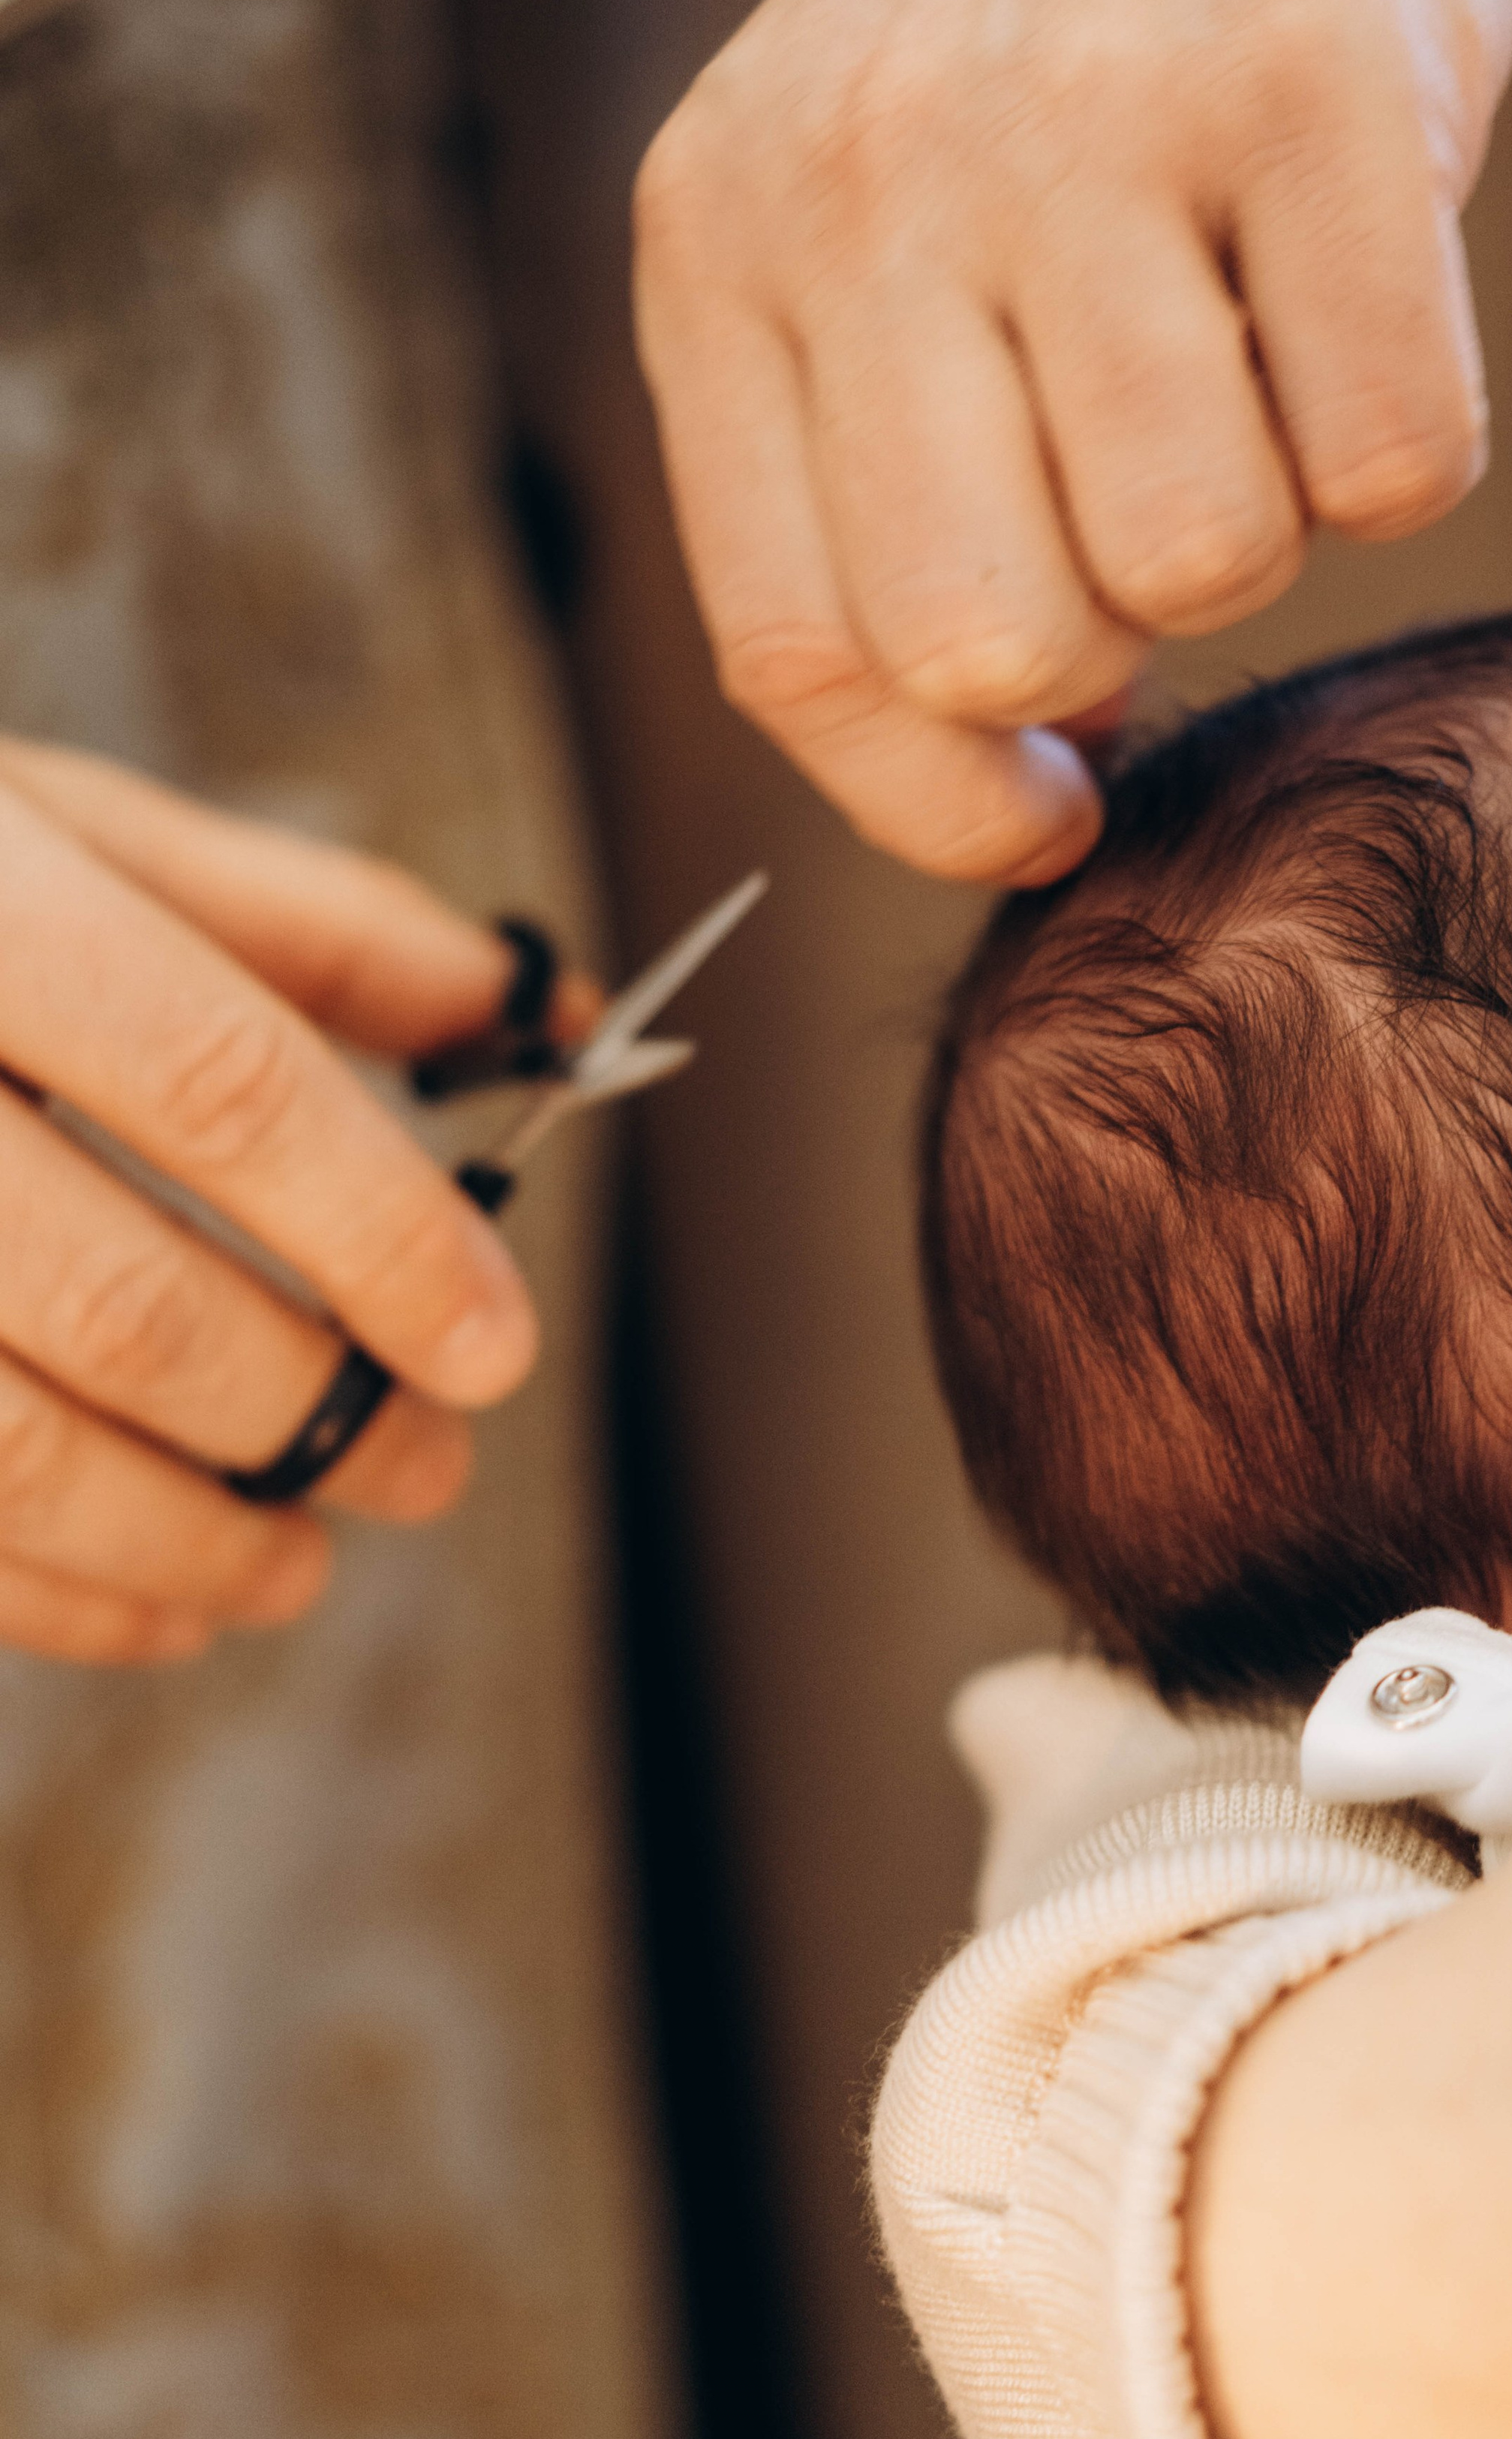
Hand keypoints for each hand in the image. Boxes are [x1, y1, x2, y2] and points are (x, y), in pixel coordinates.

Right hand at [0, 733, 584, 1667]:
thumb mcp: (75, 834)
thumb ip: (315, 927)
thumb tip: (532, 1010)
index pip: (221, 1086)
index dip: (379, 1233)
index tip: (493, 1346)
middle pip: (122, 1303)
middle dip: (311, 1418)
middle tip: (427, 1469)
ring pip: (7, 1447)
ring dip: (189, 1539)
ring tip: (302, 1564)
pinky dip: (51, 1594)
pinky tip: (161, 1604)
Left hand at [635, 0, 1511, 884]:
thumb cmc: (1032, 58)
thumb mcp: (846, 243)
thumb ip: (866, 509)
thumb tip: (1022, 789)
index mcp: (727, 251)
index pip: (799, 652)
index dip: (932, 800)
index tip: (1040, 814)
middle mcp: (877, 184)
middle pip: (995, 643)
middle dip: (1101, 650)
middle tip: (1137, 512)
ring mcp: (1095, 127)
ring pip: (1203, 561)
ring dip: (1257, 528)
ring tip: (1241, 372)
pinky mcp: (1318, 87)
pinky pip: (1392, 463)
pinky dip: (1401, 443)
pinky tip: (1349, 311)